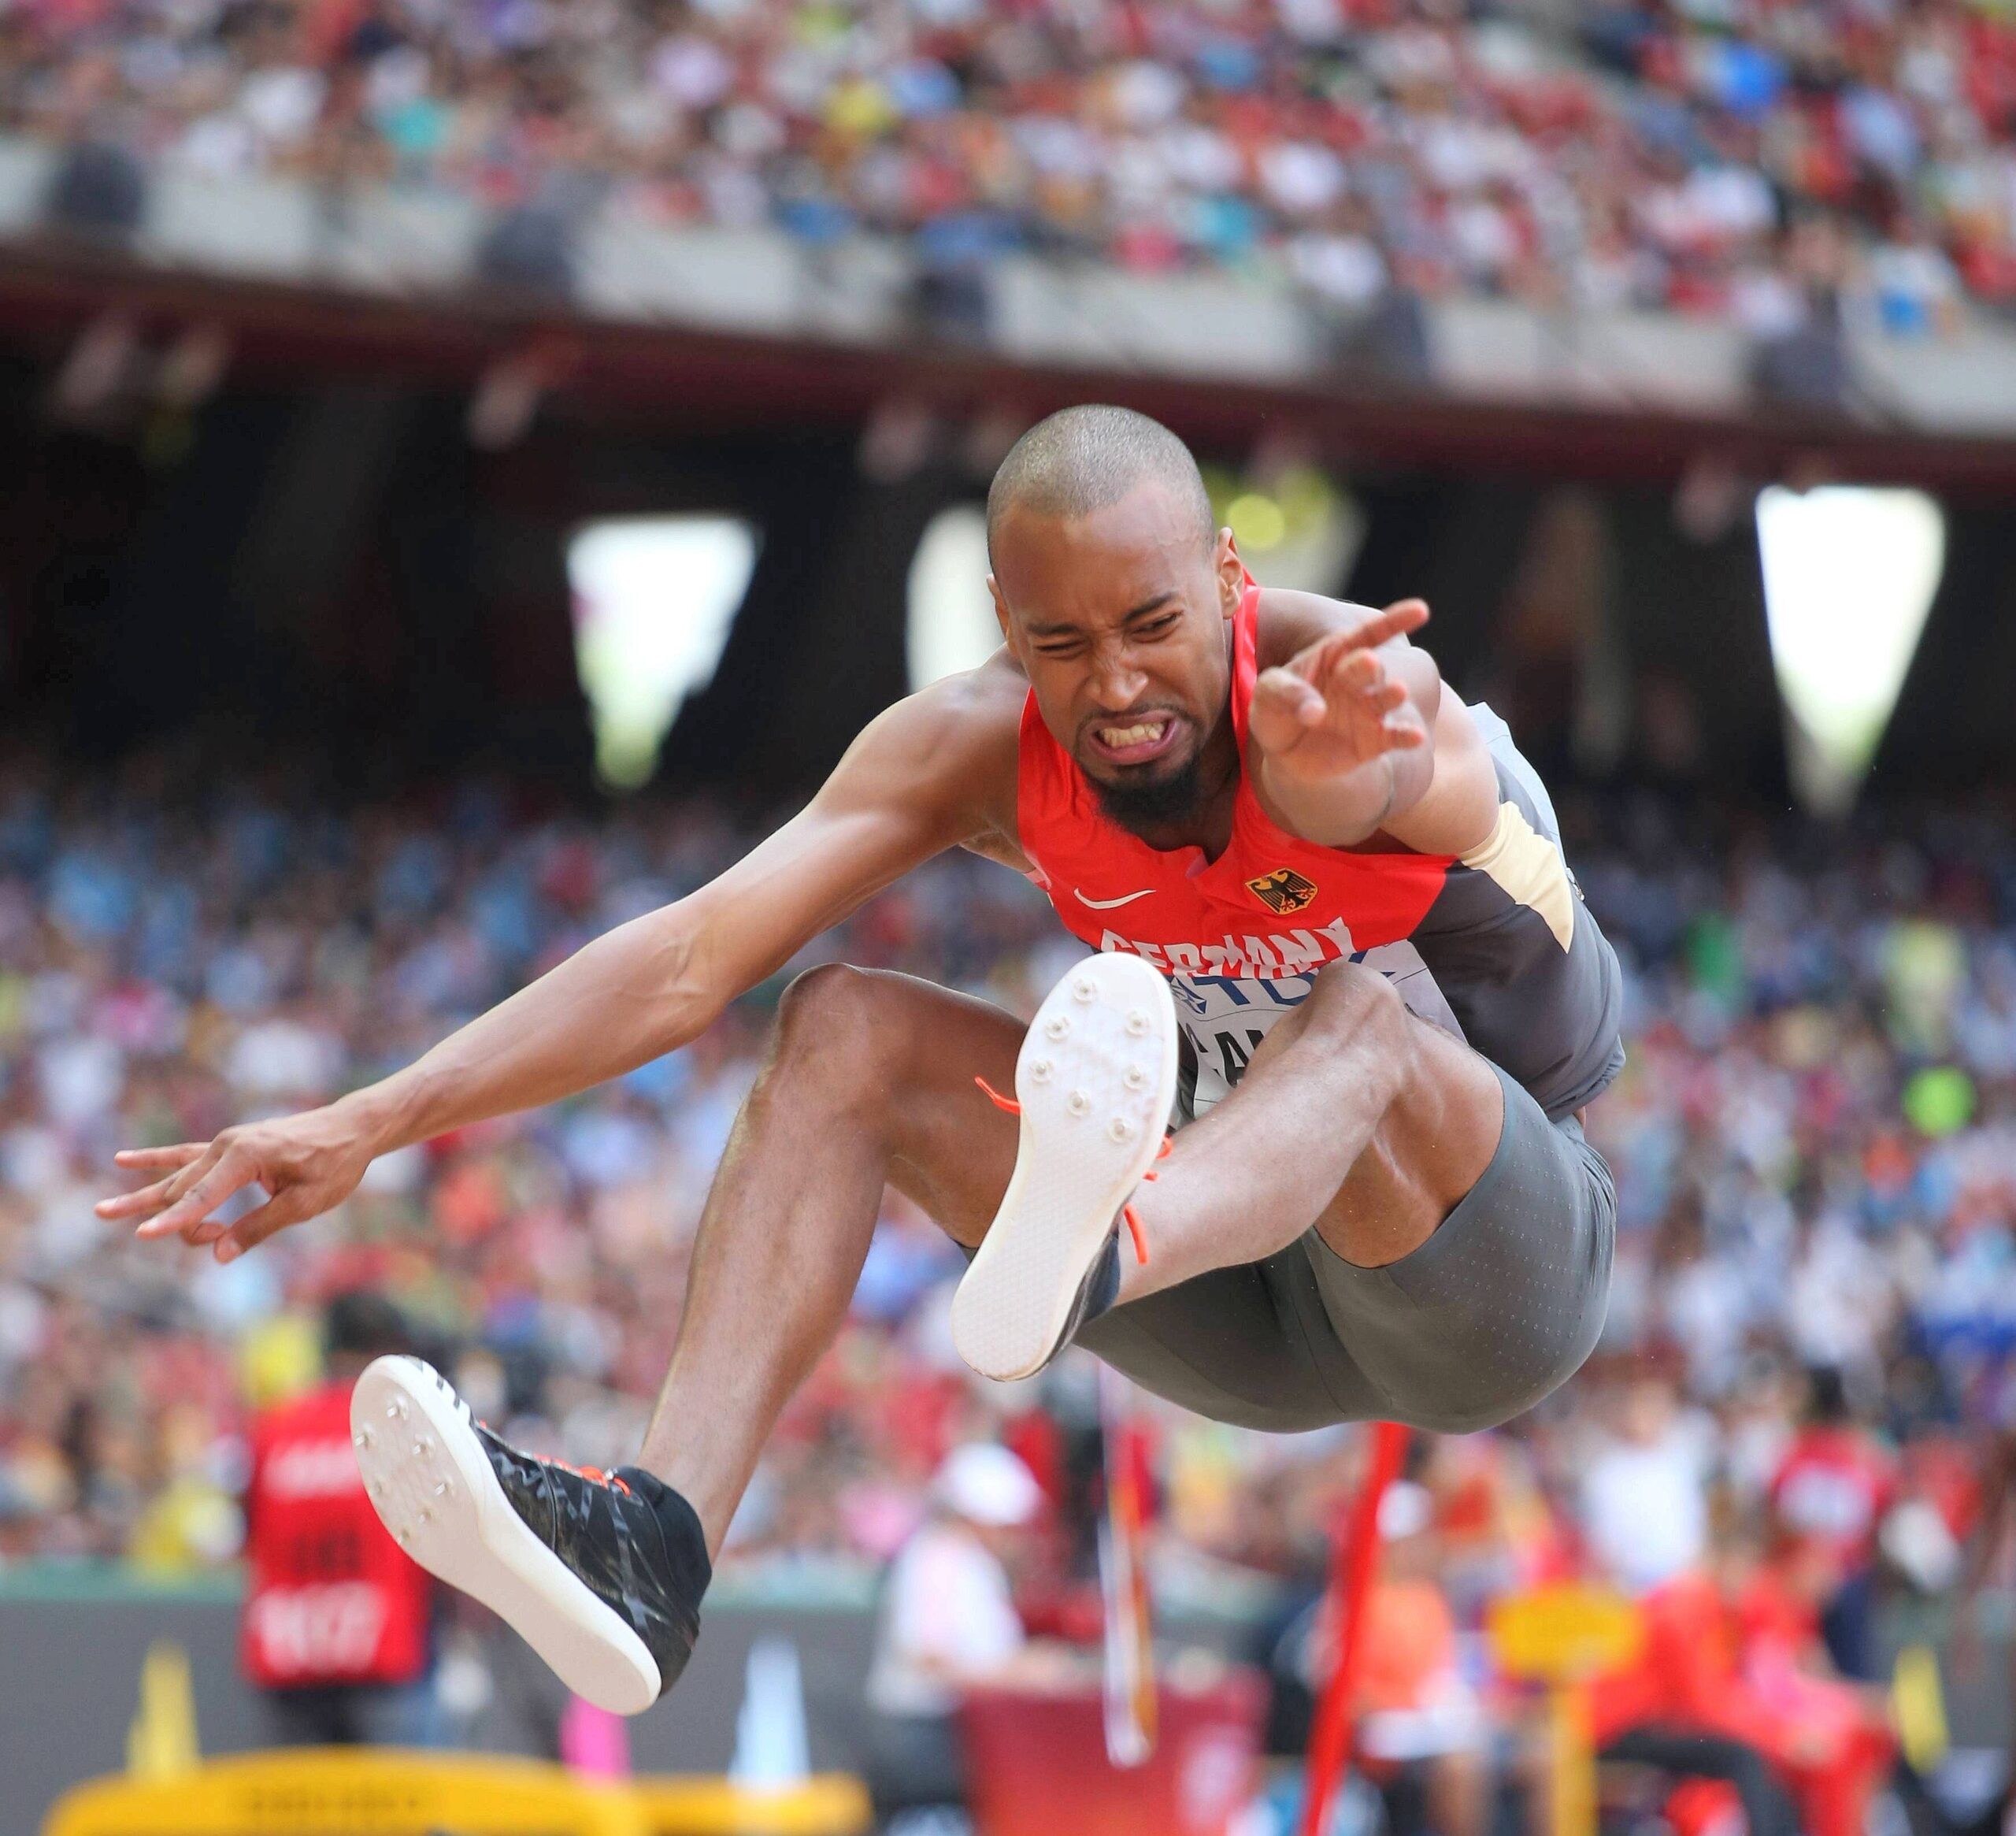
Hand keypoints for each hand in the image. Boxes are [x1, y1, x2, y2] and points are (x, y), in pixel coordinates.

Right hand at [96, 1103, 378, 1261]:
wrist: (352, 1127)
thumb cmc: (335, 1164)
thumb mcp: (306, 1202)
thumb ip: (261, 1227)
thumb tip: (218, 1253)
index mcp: (246, 1156)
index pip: (201, 1197)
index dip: (175, 1222)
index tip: (142, 1236)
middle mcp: (227, 1145)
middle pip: (187, 1193)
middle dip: (174, 1221)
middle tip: (173, 1232)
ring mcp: (226, 1143)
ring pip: (180, 1179)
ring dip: (146, 1197)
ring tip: (102, 1211)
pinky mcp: (231, 1146)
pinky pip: (186, 1154)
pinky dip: (156, 1159)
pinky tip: (123, 1159)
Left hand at [1249, 598, 1430, 787]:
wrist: (1282, 753)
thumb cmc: (1276, 710)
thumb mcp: (1268, 694)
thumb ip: (1286, 693)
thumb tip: (1316, 711)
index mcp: (1336, 655)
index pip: (1368, 634)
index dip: (1394, 620)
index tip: (1420, 610)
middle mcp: (1358, 680)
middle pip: (1369, 668)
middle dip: (1368, 665)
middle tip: (1365, 662)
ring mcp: (1368, 710)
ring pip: (1386, 699)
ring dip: (1392, 695)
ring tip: (1397, 691)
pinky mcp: (1374, 741)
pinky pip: (1393, 737)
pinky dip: (1406, 736)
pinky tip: (1415, 736)